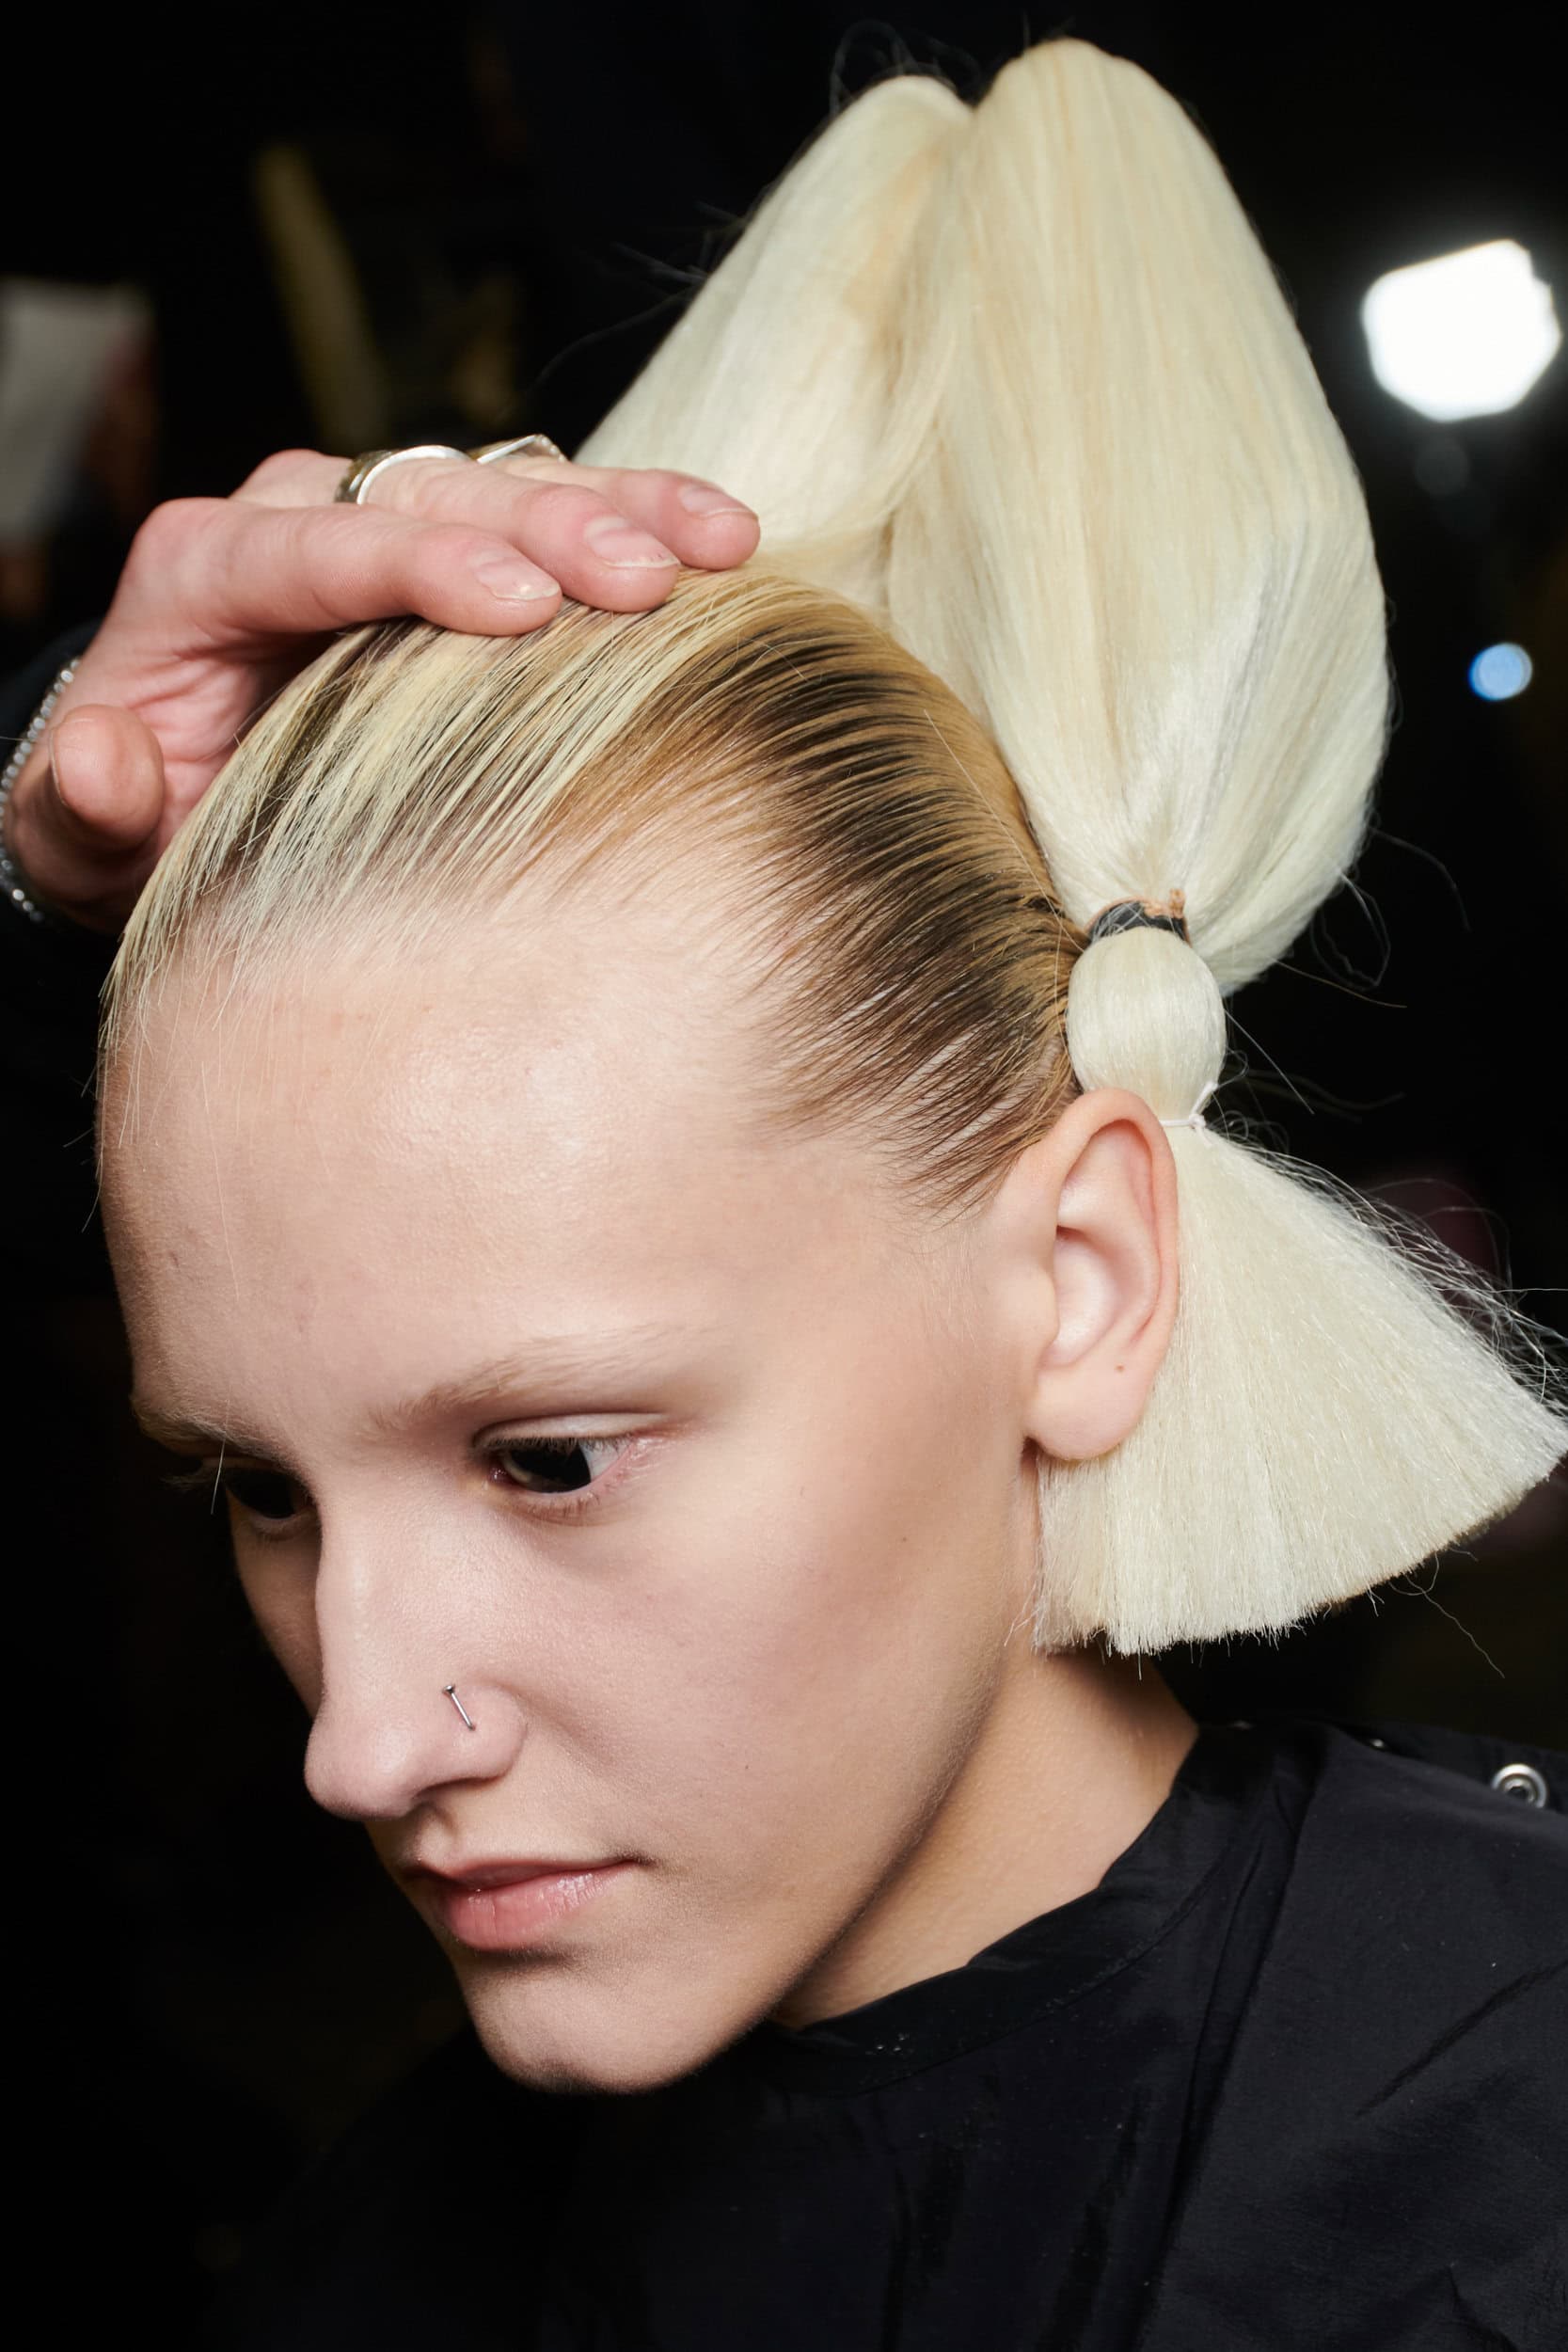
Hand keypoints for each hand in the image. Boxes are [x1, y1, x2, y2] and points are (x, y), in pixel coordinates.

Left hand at [3, 447, 759, 933]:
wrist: (187, 789)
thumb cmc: (148, 819)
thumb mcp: (78, 840)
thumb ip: (76, 809)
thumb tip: (103, 760)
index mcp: (202, 571)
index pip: (317, 543)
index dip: (423, 564)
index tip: (522, 607)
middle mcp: (300, 517)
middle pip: (429, 490)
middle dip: (543, 527)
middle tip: (641, 584)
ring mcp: (389, 520)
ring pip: (506, 475)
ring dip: (618, 504)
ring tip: (714, 549)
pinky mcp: (460, 542)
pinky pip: (552, 502)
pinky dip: (640, 513)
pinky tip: (721, 542)